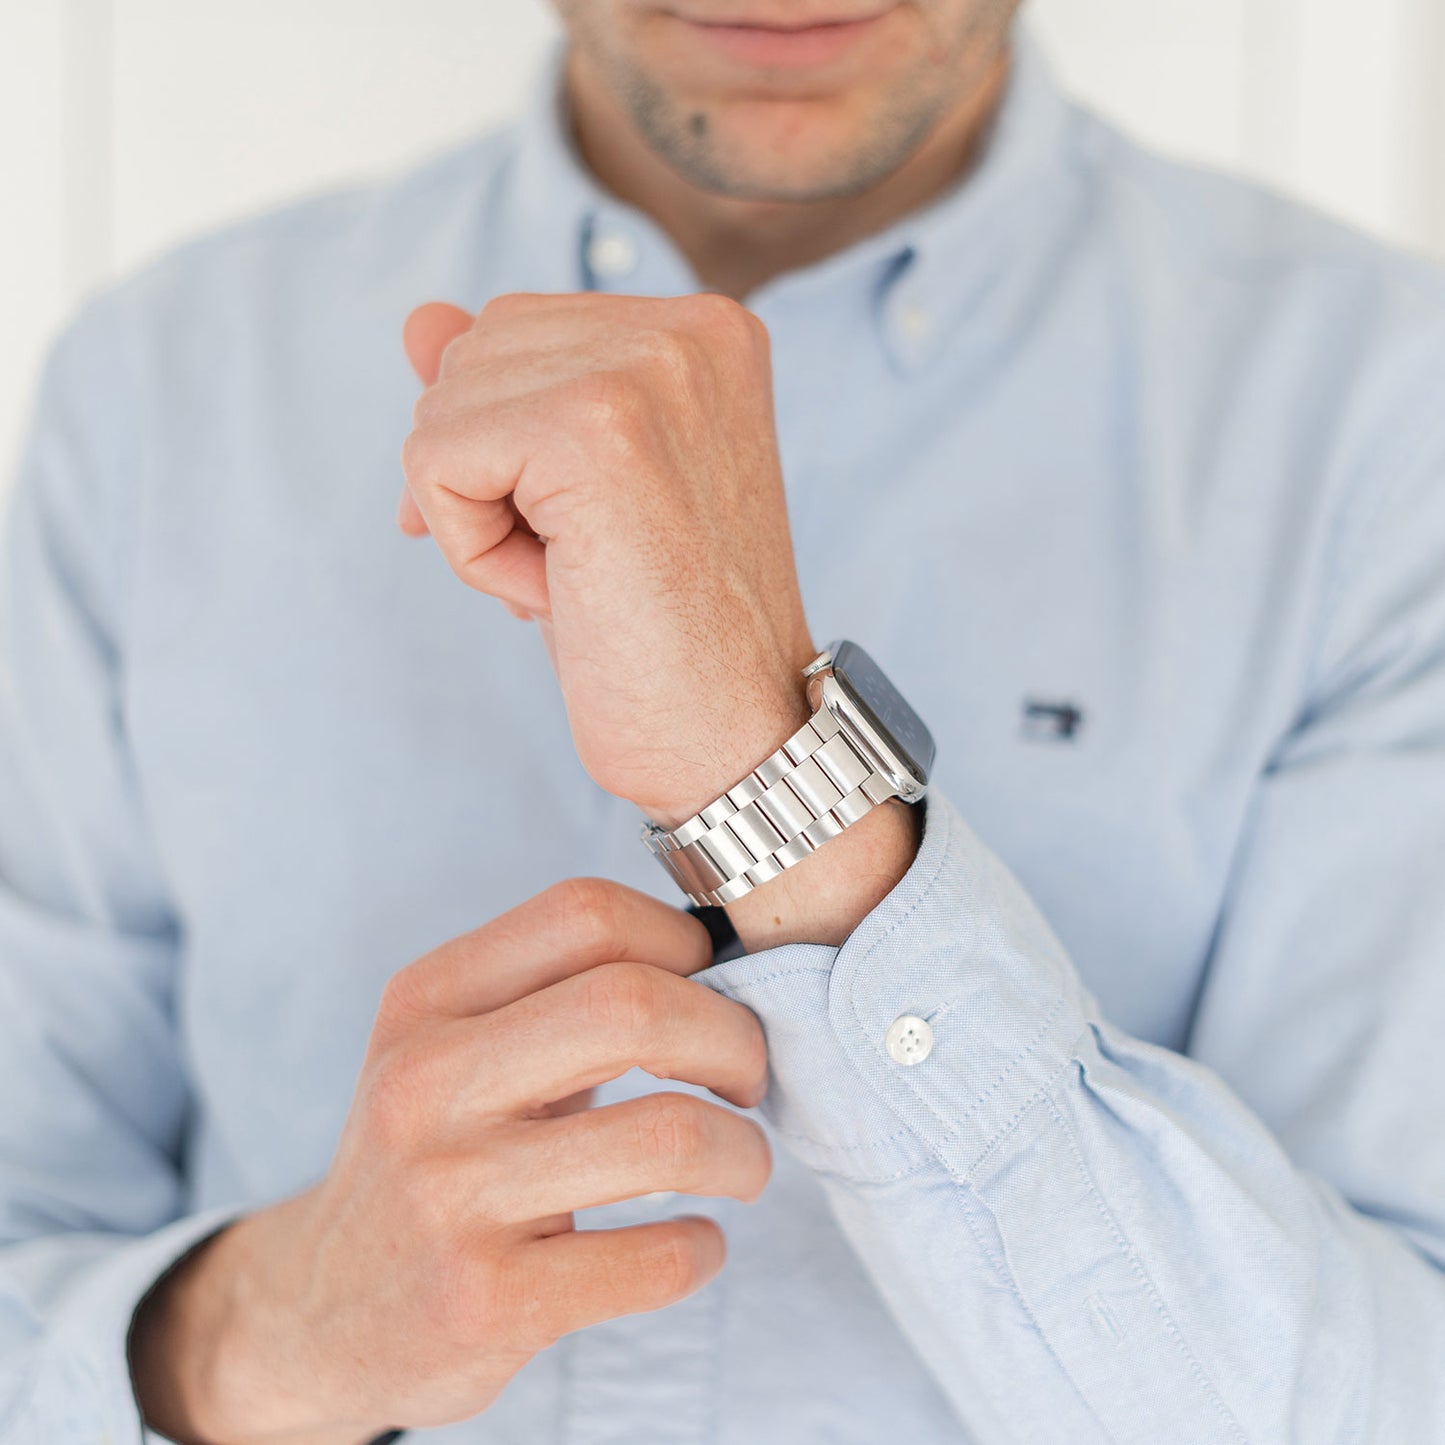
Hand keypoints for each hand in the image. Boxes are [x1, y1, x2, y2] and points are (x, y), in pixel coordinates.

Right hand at [129, 880, 770, 1444]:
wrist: (323, 1312)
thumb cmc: (432, 1153)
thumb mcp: (451, 1047)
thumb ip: (556, 991)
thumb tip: (720, 958)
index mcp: (428, 1000)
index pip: (587, 914)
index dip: (684, 942)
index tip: (715, 989)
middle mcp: (428, 1083)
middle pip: (633, 1005)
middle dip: (733, 1038)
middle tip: (748, 1077)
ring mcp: (452, 1195)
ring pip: (668, 1135)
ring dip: (741, 1151)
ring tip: (741, 1163)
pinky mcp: (486, 1301)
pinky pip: (656, 1258)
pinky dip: (704, 1247)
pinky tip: (693, 1241)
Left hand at [399, 292, 815, 825]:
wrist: (738, 739)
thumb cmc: (666, 634)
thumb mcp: (580, 495)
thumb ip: (509, 393)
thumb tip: (421, 318)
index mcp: (704, 334)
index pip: (517, 335)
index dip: (507, 451)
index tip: (576, 536)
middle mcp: (687, 330)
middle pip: (472, 356)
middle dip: (489, 479)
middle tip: (585, 567)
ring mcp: (647, 368)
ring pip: (445, 408)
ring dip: (482, 519)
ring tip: (581, 579)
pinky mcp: (593, 426)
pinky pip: (436, 461)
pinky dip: (472, 552)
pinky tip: (557, 594)